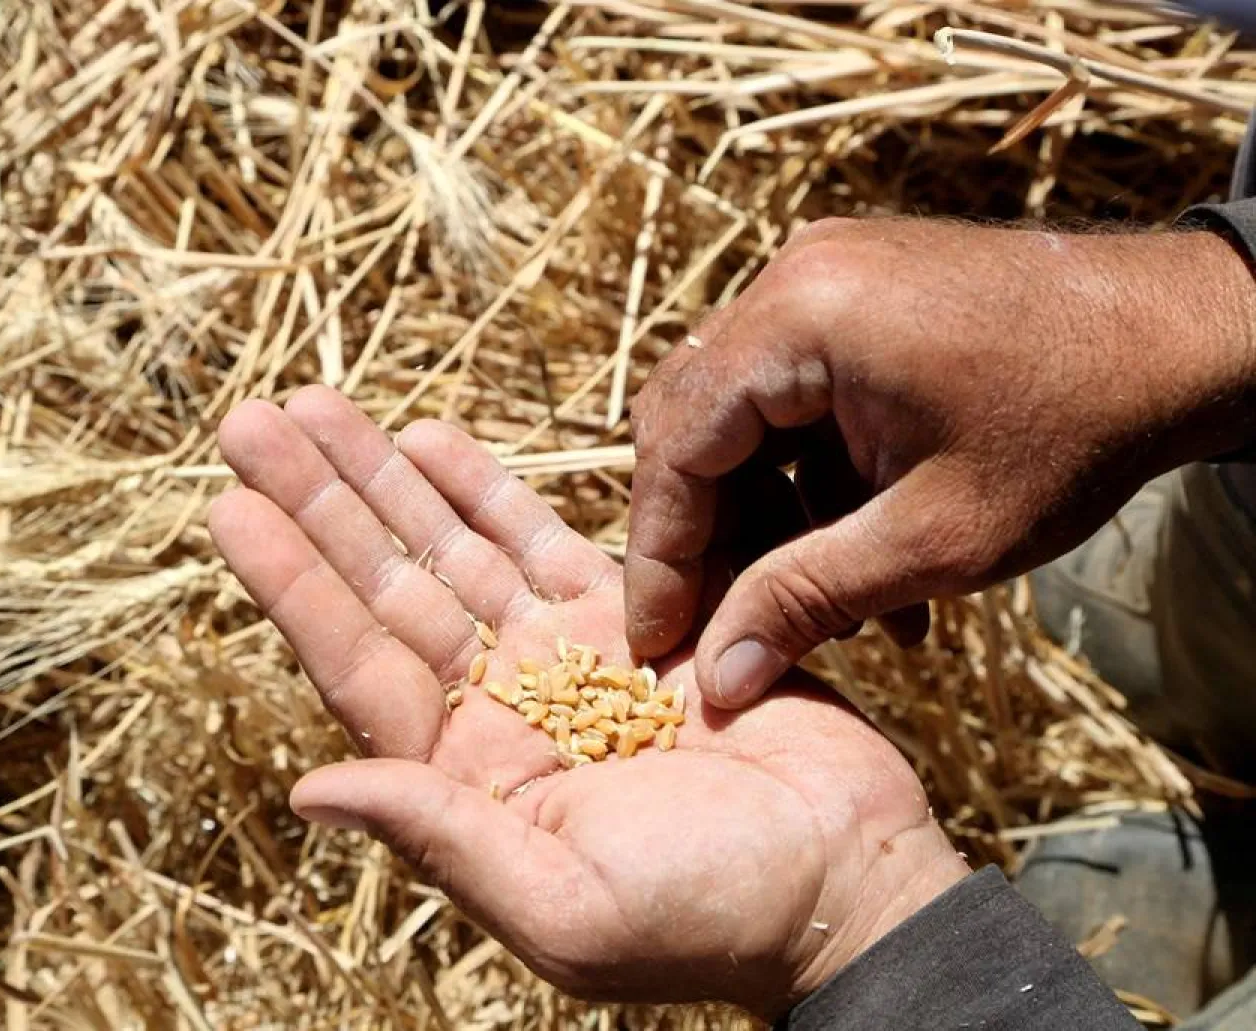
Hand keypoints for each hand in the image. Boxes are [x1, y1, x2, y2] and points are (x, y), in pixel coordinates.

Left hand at [210, 386, 966, 1019]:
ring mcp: (561, 657)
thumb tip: (309, 790)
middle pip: (387, 585)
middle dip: (321, 503)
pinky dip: (486, 489)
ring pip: (453, 548)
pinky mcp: (632, 620)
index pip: (355, 661)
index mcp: (466, 777)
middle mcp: (498, 708)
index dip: (292, 582)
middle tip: (251, 423)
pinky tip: (433, 439)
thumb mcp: (562, 906)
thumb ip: (439, 833)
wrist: (845, 878)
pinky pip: (541, 539)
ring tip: (319, 410)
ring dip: (387, 478)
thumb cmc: (710, 917)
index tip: (231, 506)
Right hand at [626, 217, 1255, 707]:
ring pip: (739, 415)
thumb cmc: (1076, 428)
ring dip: (762, 514)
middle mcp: (791, 278)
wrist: (1186, 335)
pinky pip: (790, 394)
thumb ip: (808, 602)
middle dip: (704, 537)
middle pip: (693, 423)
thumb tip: (717, 678)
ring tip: (810, 606)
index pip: (677, 444)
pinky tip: (849, 551)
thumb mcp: (938, 540)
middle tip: (718, 628)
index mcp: (801, 317)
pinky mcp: (850, 296)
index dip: (659, 553)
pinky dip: (803, 475)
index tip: (654, 640)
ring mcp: (820, 278)